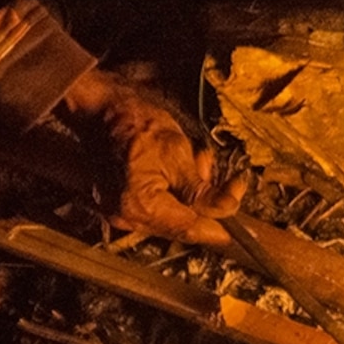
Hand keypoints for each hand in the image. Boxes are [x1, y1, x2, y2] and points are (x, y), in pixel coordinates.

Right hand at [62, 68, 246, 244]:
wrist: (103, 112)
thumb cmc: (138, 126)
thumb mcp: (178, 154)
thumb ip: (203, 191)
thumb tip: (228, 209)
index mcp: (140, 206)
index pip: (187, 228)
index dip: (217, 229)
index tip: (240, 231)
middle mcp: (126, 217)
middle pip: (179, 226)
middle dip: (205, 206)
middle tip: (226, 183)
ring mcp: (120, 213)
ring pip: (171, 217)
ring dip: (190, 196)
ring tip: (196, 161)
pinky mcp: (120, 205)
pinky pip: (156, 209)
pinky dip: (173, 194)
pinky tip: (177, 171)